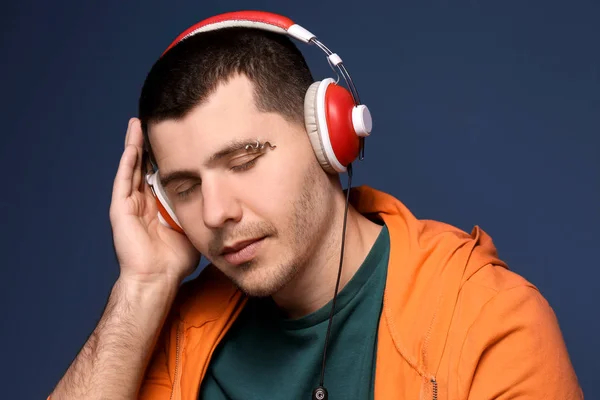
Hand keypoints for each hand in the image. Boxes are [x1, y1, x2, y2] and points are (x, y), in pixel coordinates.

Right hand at [109, 118, 199, 284]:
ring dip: (134, 146)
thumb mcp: (193, 228)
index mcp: (157, 206)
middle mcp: (142, 203)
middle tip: (153, 122)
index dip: (165, 156)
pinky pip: (124, 180)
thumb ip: (200, 213)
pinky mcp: (120, 210)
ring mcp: (130, 205)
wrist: (158, 278)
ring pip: (132, 168)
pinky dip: (128, 161)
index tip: (174, 136)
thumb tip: (224, 204)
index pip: (160, 174)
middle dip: (148, 144)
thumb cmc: (176, 260)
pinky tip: (133, 145)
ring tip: (138, 124)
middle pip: (144, 166)